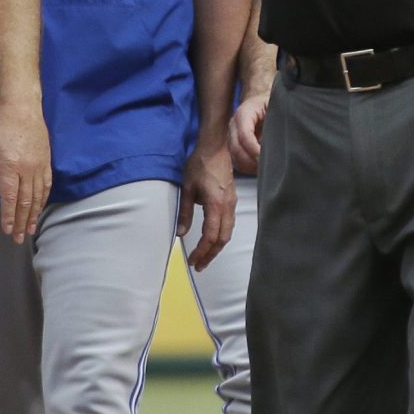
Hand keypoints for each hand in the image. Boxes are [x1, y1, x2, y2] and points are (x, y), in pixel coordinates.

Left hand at [0, 99, 51, 242]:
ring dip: (34, 214)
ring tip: (31, 229)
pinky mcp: (46, 161)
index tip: (7, 230)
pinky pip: (46, 185)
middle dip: (21, 221)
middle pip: (25, 201)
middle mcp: (27, 169)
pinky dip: (43, 199)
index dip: (8, 216)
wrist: (22, 105)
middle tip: (19, 238)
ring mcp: (39, 165)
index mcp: (10, 166)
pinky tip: (41, 208)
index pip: (9, 197)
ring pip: (38, 196)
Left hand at [178, 141, 235, 268]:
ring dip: (217, 247)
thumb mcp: (187, 189)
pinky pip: (229, 224)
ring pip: (228, 233)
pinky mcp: (232, 200)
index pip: (210, 236)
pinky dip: (221, 236)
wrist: (215, 147)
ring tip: (205, 257)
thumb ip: (185, 213)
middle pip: (222, 239)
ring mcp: (232, 203)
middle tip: (199, 266)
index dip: (202, 252)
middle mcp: (228, 207)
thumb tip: (180, 233)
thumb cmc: (199, 165)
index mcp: (216, 205)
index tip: (192, 261)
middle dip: (211, 255)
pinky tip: (213, 240)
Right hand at [229, 93, 268, 174]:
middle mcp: (234, 125)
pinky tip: (261, 168)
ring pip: (236, 157)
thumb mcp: (276, 107)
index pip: (244, 135)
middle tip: (269, 167)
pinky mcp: (235, 146)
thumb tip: (278, 140)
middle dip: (252, 160)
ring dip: (251, 166)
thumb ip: (276, 121)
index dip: (254, 149)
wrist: (262, 102)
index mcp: (244, 113)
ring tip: (267, 168)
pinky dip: (249, 168)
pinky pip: (238, 162)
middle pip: (237, 148)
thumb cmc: (271, 104)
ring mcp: (232, 136)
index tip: (264, 158)